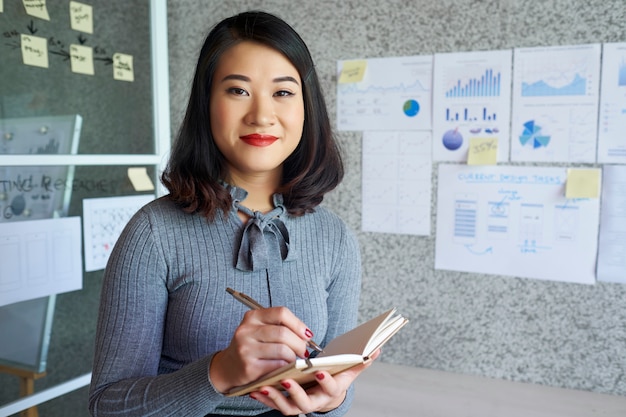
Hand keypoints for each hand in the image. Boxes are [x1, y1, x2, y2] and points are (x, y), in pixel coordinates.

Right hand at [209, 307, 315, 392]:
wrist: (228, 367)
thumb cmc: (251, 347)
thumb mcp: (260, 330)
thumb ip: (280, 327)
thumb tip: (306, 335)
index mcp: (252, 317)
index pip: (281, 313)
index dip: (298, 324)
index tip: (307, 334)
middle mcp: (246, 330)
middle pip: (283, 333)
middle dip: (299, 343)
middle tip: (304, 351)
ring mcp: (246, 349)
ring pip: (282, 350)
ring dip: (294, 357)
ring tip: (294, 360)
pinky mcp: (248, 367)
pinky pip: (276, 365)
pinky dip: (286, 367)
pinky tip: (285, 368)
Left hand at [249, 349, 381, 414]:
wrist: (322, 394)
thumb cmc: (334, 378)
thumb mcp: (348, 371)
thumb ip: (360, 362)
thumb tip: (376, 350)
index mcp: (331, 391)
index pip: (330, 388)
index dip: (325, 381)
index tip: (318, 370)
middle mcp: (315, 402)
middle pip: (304, 403)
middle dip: (295, 392)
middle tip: (286, 379)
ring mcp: (299, 406)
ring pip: (287, 407)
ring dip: (275, 397)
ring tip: (265, 385)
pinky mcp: (286, 405)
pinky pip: (274, 404)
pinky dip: (265, 397)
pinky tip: (256, 388)